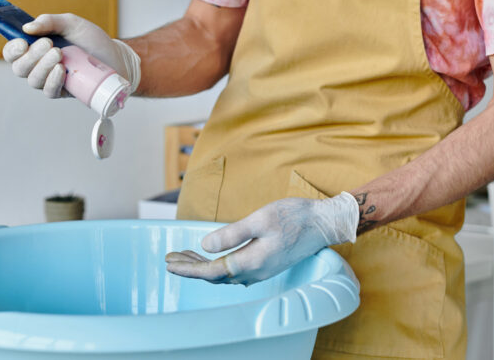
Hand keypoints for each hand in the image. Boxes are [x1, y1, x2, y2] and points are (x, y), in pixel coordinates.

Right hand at [1, 13, 140, 97]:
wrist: (115, 57)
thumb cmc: (92, 40)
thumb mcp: (72, 23)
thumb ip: (49, 21)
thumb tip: (27, 27)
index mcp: (36, 48)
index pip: (13, 52)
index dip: (12, 49)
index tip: (23, 42)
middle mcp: (39, 65)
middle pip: (19, 68)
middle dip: (31, 56)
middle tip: (50, 45)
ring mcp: (50, 80)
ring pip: (33, 80)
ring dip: (43, 67)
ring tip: (59, 55)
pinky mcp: (63, 91)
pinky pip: (49, 91)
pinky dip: (52, 81)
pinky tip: (61, 71)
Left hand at [166, 193, 358, 285]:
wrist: (324, 223)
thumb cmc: (294, 217)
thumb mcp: (261, 219)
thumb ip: (232, 234)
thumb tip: (205, 245)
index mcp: (251, 262)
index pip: (211, 271)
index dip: (188, 268)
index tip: (169, 262)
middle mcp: (254, 272)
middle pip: (214, 275)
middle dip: (190, 267)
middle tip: (170, 258)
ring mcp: (261, 270)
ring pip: (223, 274)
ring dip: (202, 265)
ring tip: (184, 255)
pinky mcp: (265, 265)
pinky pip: (233, 270)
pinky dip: (217, 263)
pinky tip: (210, 255)